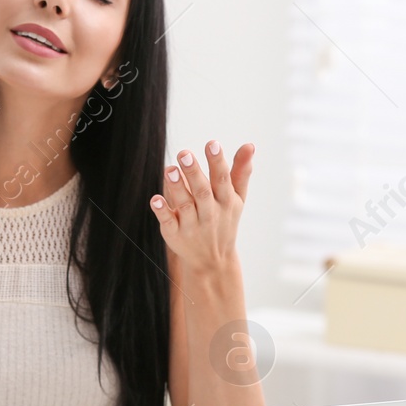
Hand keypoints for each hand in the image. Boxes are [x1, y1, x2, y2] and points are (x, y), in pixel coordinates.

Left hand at [149, 140, 254, 279]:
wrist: (213, 261)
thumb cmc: (225, 221)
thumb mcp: (237, 199)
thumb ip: (240, 172)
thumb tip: (250, 145)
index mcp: (226, 201)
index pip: (222, 180)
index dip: (217, 162)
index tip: (212, 144)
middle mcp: (210, 213)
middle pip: (202, 191)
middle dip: (193, 173)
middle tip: (184, 153)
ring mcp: (192, 226)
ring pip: (185, 206)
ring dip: (177, 188)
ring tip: (169, 169)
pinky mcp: (175, 235)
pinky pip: (169, 223)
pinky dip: (162, 212)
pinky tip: (155, 199)